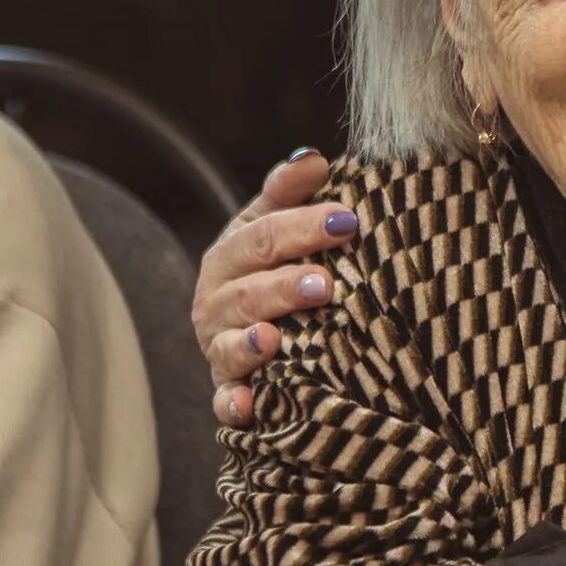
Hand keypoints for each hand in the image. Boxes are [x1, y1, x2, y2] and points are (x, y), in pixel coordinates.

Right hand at [195, 148, 357, 424]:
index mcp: (231, 255)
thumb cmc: (275, 268)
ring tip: (278, 337)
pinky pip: (226, 400)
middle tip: (326, 284)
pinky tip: (249, 406)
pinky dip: (234, 404)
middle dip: (283, 286)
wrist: (254, 329)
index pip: (261, 236)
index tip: (347, 220)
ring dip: (253, 342)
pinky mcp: (228, 389)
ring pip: (230, 344)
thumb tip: (314, 158)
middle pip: (247, 291)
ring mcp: (219, 346)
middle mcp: (217, 301)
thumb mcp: (274, 226)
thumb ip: (289, 194)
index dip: (301, 227)